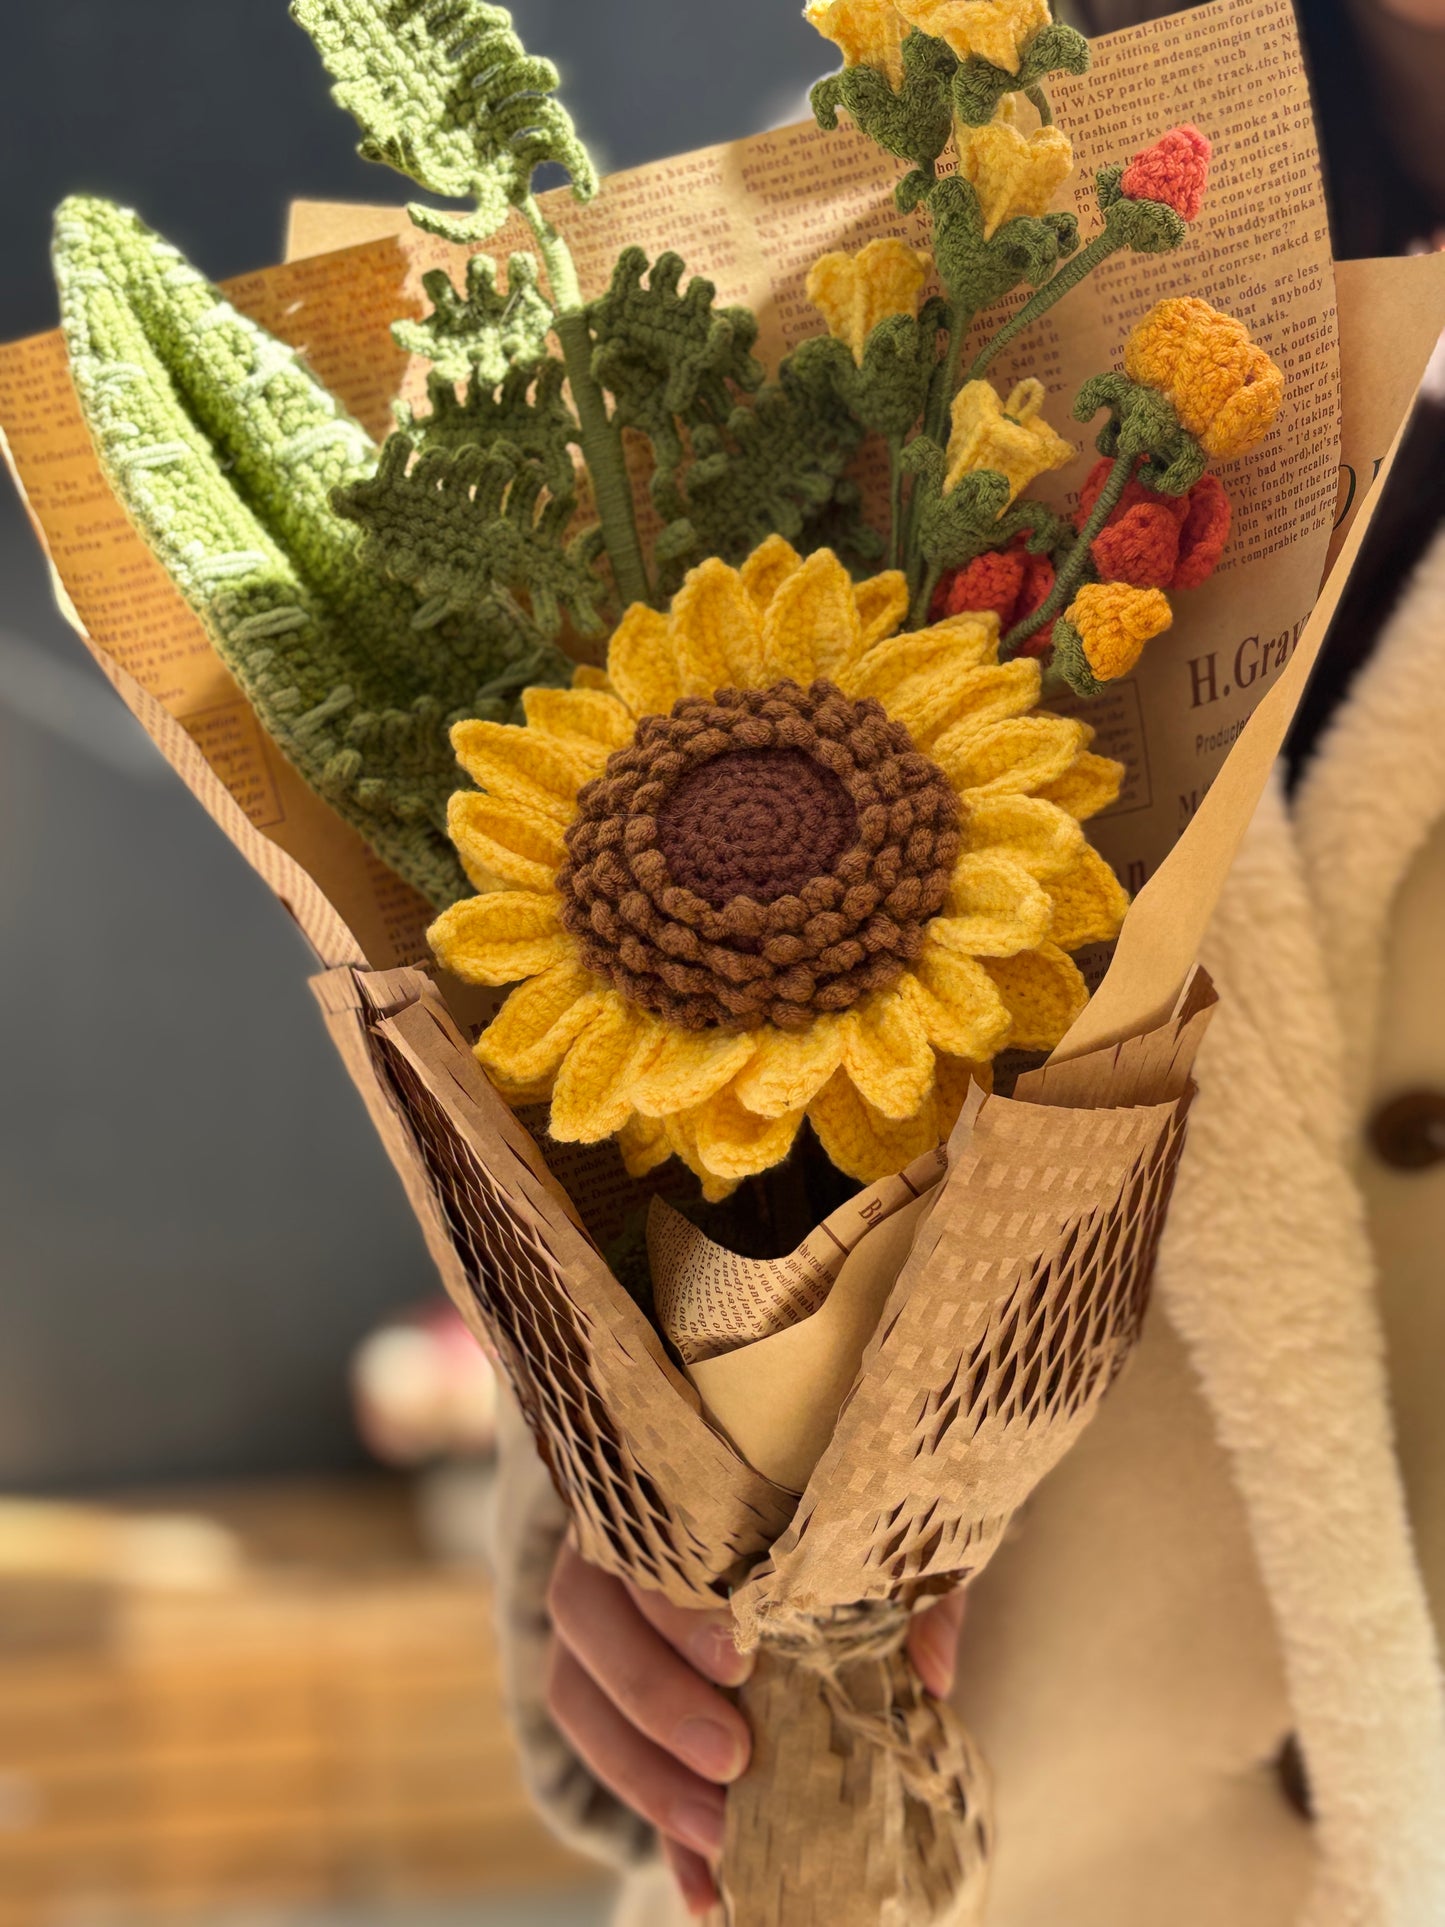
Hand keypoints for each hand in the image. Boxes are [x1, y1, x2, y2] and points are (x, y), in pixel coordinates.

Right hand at [545, 1539, 966, 1916]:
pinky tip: (704, 1887)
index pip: (639, 1533)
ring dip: (640, 1771)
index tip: (742, 1660)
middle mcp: (605, 1541)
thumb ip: (903, 1587)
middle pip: (583, 1613)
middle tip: (733, 1756)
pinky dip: (652, 1825)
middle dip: (654, 1694)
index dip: (675, 1603)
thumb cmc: (827, 1517)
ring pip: (573, 1690)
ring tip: (718, 1831)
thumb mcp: (873, 1538)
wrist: (783, 1525)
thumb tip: (932, 1676)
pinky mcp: (599, 1688)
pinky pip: (600, 1758)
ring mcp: (591, 1614)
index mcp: (663, 1482)